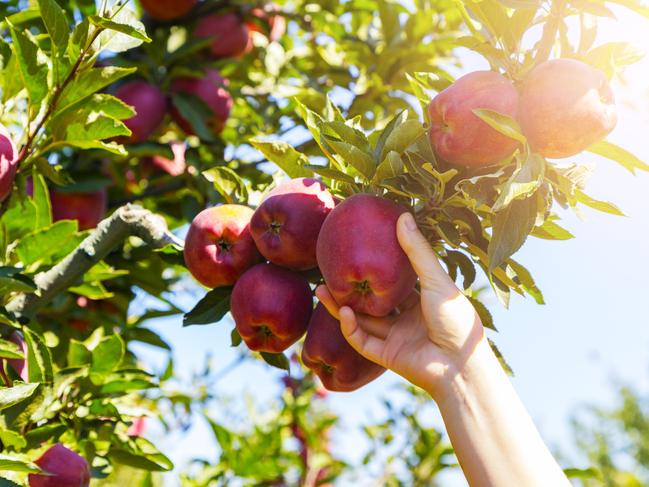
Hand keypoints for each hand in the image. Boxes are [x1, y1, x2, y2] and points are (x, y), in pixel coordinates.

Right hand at [316, 212, 485, 398]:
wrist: (462, 365)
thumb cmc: (456, 320)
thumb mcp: (435, 280)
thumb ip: (416, 251)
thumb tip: (403, 216)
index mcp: (421, 301)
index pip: (393, 283)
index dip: (375, 269)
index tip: (358, 250)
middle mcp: (406, 319)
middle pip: (371, 302)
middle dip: (350, 288)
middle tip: (329, 271)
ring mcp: (395, 338)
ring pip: (361, 321)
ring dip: (340, 307)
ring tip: (321, 289)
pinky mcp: (386, 356)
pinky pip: (362, 341)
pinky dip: (349, 327)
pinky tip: (342, 311)